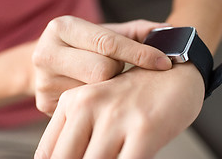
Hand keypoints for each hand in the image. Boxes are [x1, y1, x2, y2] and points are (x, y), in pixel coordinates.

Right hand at [32, 16, 171, 114]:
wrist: (44, 61)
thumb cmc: (81, 46)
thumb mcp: (101, 32)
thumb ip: (133, 32)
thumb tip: (168, 33)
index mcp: (61, 28)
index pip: (107, 43)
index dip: (139, 53)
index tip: (163, 62)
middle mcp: (46, 52)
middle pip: (102, 70)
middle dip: (117, 71)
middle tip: (116, 69)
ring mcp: (43, 81)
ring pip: (95, 92)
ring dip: (108, 87)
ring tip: (105, 80)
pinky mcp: (45, 103)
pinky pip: (85, 107)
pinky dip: (96, 101)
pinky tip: (95, 94)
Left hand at [35, 63, 204, 158]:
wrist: (174, 71)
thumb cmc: (135, 95)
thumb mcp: (96, 105)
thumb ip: (76, 133)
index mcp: (72, 101)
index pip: (48, 152)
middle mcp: (88, 105)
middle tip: (96, 158)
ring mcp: (115, 117)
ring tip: (111, 156)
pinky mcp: (143, 129)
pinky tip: (130, 158)